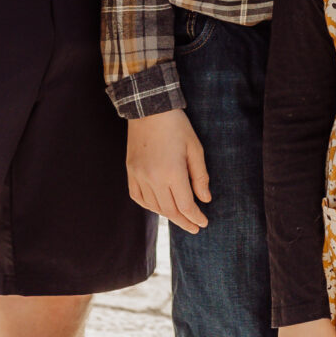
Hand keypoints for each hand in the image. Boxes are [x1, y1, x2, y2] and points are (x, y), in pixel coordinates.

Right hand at [125, 109, 211, 232]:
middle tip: (194, 228)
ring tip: (180, 218)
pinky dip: (150, 206)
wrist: (149, 109)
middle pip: (170, 211)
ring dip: (168, 215)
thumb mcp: (195, 148)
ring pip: (154, 207)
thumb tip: (205, 199)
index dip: (196, 218)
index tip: (203, 223)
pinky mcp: (130, 172)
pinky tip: (159, 207)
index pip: (186, 206)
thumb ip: (200, 176)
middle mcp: (154, 178)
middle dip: (184, 222)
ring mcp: (139, 176)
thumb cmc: (176, 126)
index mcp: (173, 173)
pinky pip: (138, 197)